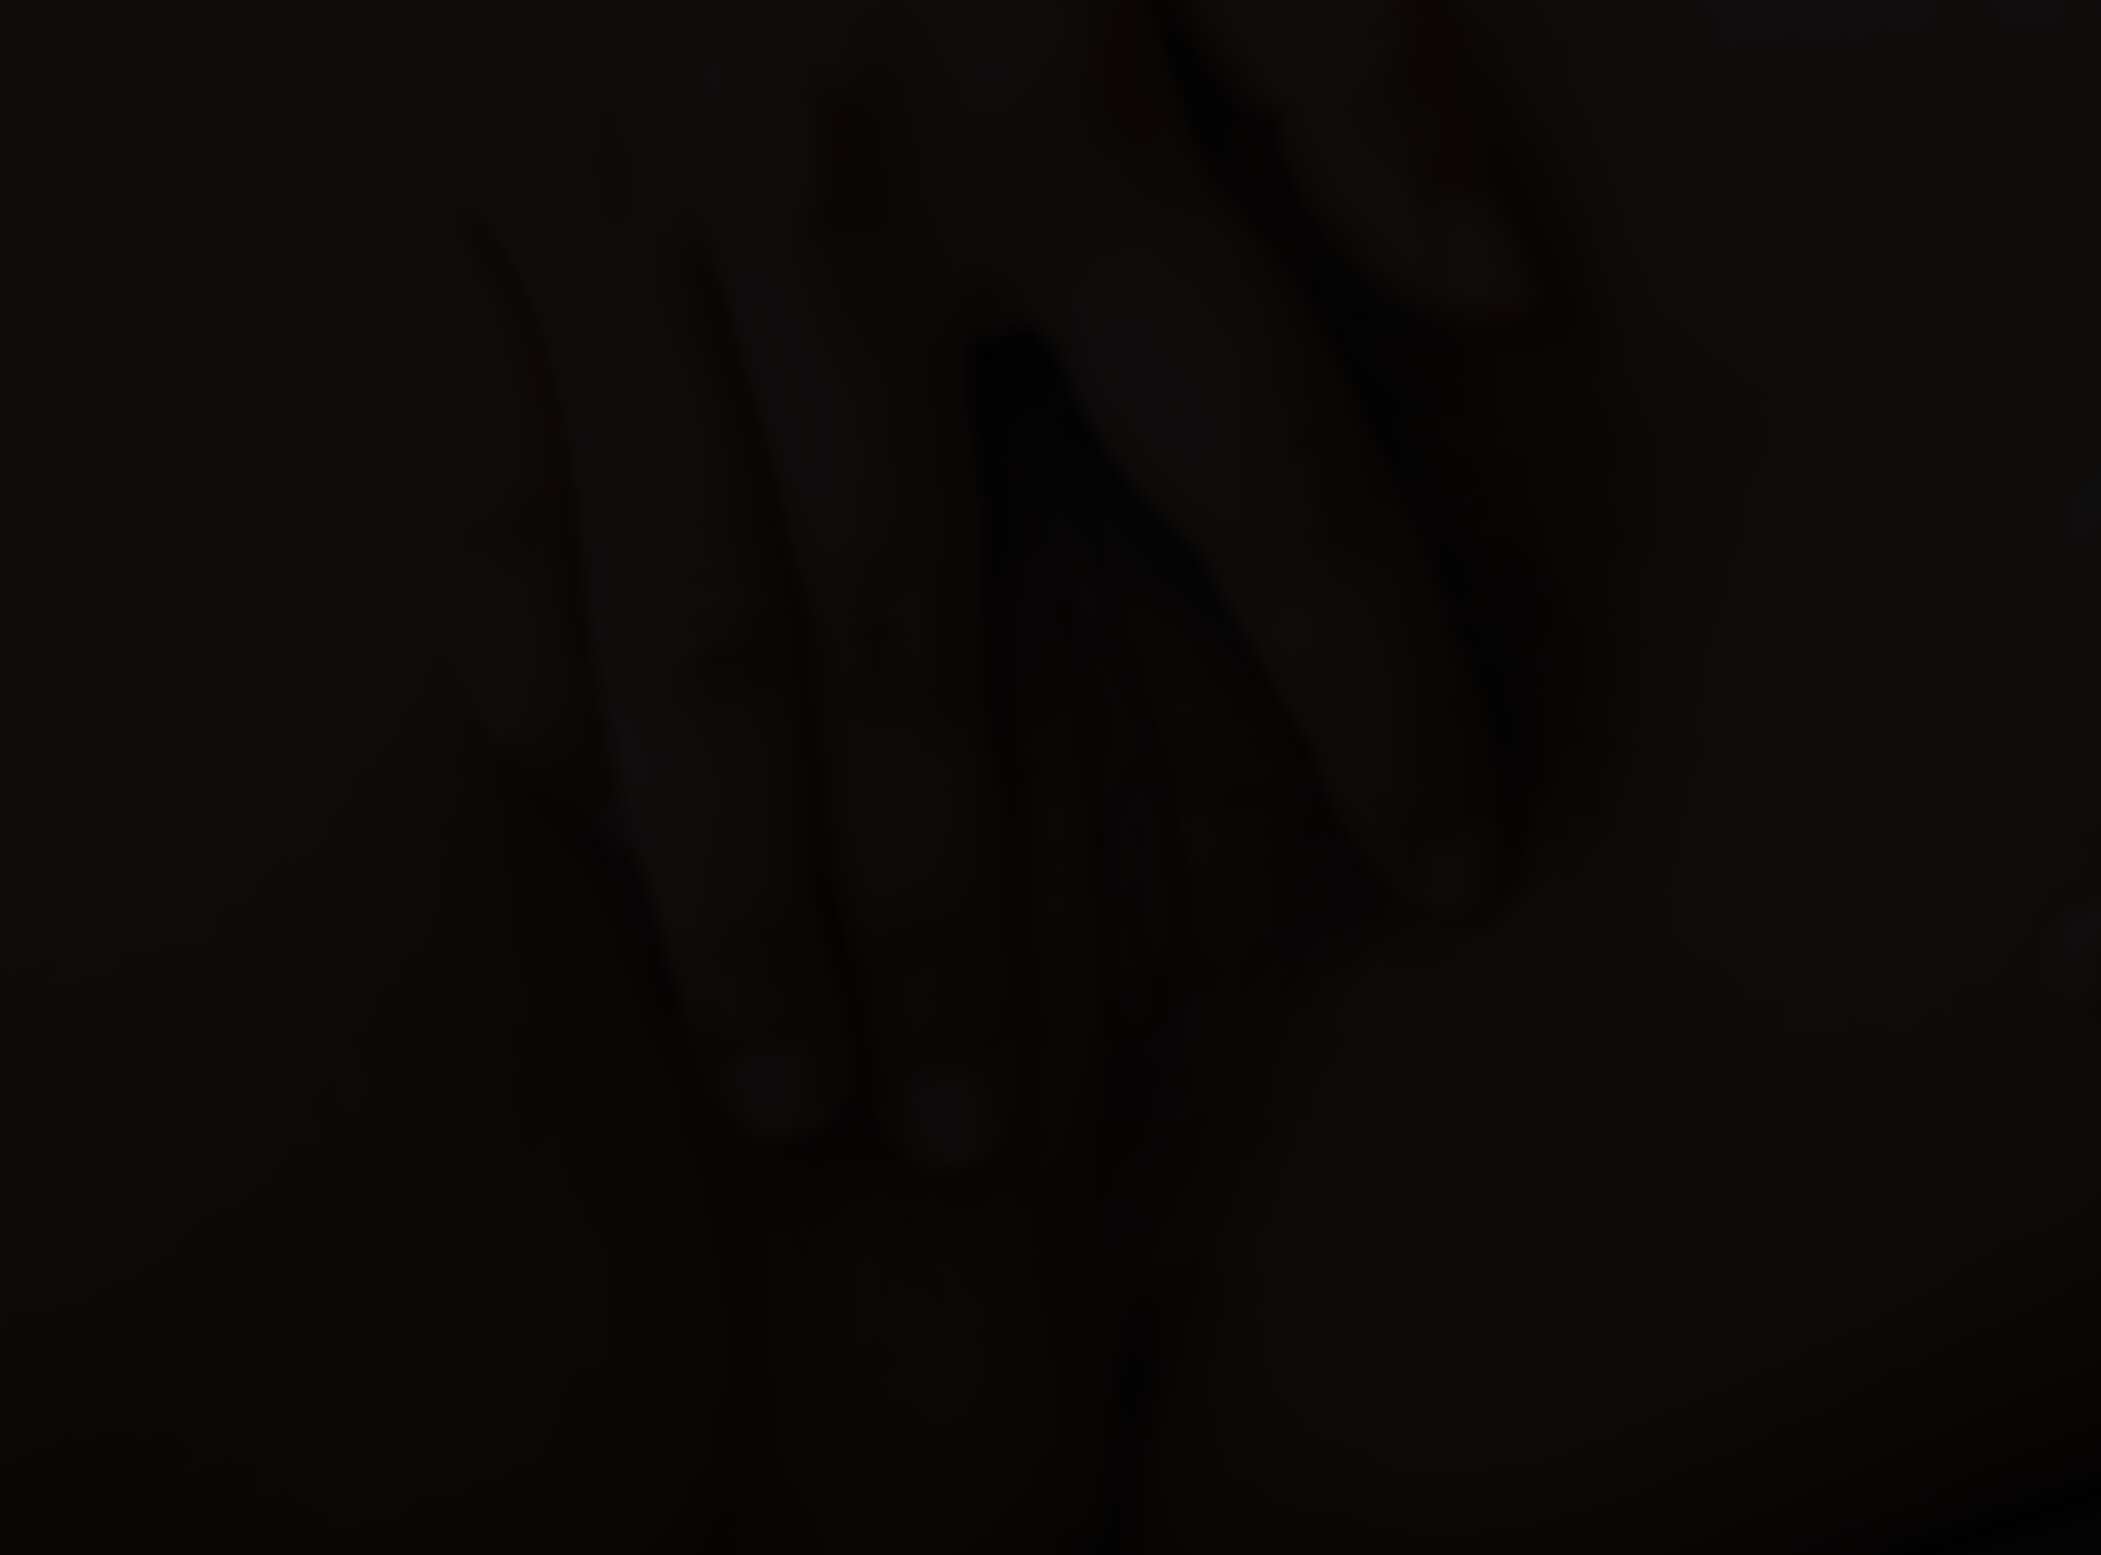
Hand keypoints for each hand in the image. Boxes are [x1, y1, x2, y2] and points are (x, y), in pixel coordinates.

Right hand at [443, 1, 1535, 1176]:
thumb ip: (1355, 56)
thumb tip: (1499, 295)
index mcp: (1049, 126)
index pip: (1264, 477)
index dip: (1377, 688)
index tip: (1457, 866)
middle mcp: (824, 219)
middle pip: (918, 646)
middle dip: (961, 916)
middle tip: (976, 1131)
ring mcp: (608, 227)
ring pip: (678, 631)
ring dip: (730, 884)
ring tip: (780, 1087)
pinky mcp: (447, 211)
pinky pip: (471, 489)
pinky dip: (518, 670)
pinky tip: (581, 839)